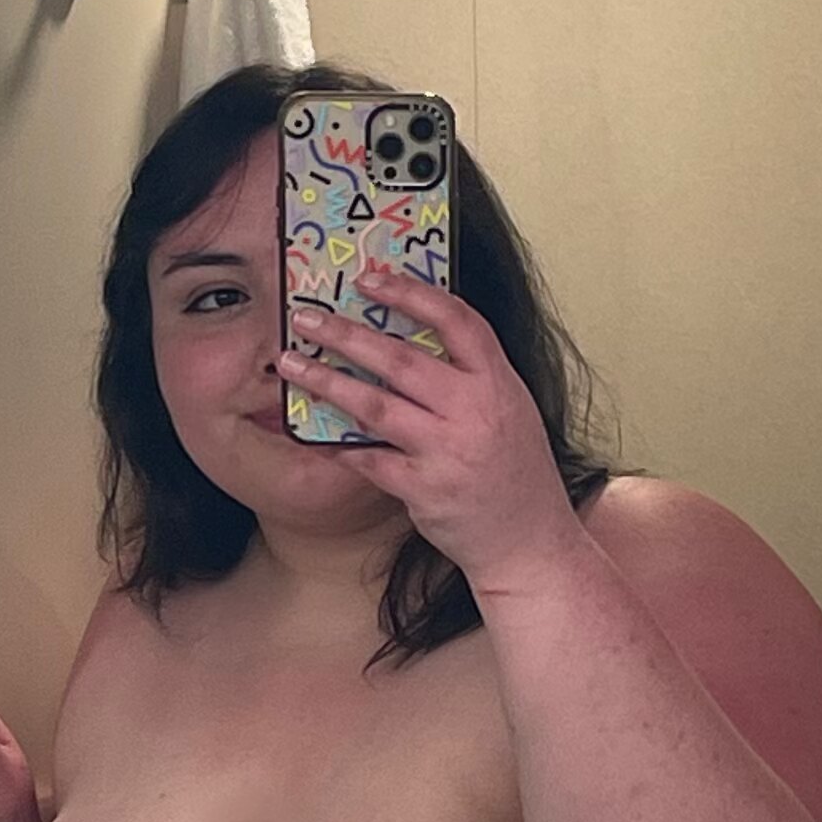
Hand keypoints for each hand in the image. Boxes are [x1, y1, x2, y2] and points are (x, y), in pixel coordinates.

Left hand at [274, 260, 584, 590]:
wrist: (530, 542)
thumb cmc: (517, 472)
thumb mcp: (511, 409)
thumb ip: (473, 375)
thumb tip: (415, 335)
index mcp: (499, 383)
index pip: (457, 321)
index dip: (411, 294)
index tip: (370, 279)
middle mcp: (474, 411)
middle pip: (401, 359)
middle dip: (347, 334)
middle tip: (308, 318)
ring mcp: (448, 451)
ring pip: (375, 406)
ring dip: (327, 382)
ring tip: (292, 365)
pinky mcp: (425, 489)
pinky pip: (370, 459)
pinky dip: (340, 445)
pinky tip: (315, 432)